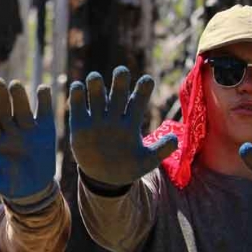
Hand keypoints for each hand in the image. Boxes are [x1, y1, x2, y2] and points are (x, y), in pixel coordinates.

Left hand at [0, 79, 55, 199]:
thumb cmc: (8, 183)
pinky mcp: (44, 128)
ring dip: (19, 96)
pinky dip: (44, 100)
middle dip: (0, 97)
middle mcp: (8, 129)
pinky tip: (43, 89)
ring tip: (15, 85)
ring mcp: (26, 127)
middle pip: (3, 110)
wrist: (33, 189)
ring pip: (21, 108)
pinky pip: (44, 111)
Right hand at [69, 67, 177, 185]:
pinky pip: (77, 105)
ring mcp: (97, 119)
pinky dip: (77, 94)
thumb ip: (160, 150)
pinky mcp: (79, 124)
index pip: (138, 101)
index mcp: (132, 121)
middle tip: (121, 72)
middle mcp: (115, 115)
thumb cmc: (128, 167)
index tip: (147, 80)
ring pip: (97, 94)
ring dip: (96, 84)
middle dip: (120, 81)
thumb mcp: (146, 162)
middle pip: (118, 92)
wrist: (104, 178)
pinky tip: (78, 87)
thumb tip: (175, 140)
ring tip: (95, 78)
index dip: (143, 90)